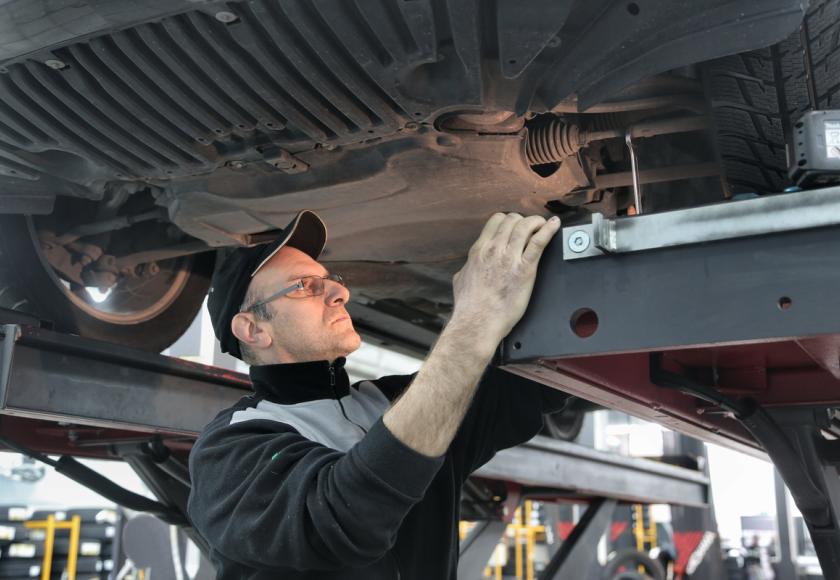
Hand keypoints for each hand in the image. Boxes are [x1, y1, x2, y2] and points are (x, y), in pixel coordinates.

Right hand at [451, 213, 560, 345]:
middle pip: (512, 220)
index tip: (515, 225)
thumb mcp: (460, 279)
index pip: (496, 221)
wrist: (478, 321)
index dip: (508, 220)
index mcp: (479, 250)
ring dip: (537, 222)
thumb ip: (468, 267)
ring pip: (525, 226)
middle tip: (530, 227)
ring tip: (543, 224)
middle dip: (523, 220)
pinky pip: (539, 242)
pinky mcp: (525, 269)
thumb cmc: (469, 306)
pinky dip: (548, 230)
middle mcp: (494, 249)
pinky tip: (554, 225)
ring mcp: (510, 258)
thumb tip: (469, 266)